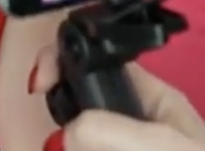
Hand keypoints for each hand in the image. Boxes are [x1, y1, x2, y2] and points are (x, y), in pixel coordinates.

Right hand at [31, 45, 204, 150]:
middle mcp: (133, 127)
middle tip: (61, 144)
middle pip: (79, 110)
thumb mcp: (163, 145)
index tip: (41, 83)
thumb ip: (110, 129)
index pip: (99, 62)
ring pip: (77, 144)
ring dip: (69, 149)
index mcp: (152, 100)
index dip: (66, 62)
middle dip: (63, 126)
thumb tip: (64, 134)